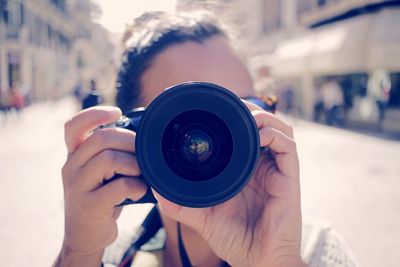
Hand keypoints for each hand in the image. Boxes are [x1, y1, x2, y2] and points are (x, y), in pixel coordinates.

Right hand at [55, 107, 146, 265]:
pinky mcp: (90, 206)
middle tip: (142, 152)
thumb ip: (109, 152)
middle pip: (100, 139)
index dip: (95, 114)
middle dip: (129, 141)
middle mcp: (71, 167)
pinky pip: (120, 186)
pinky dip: (137, 186)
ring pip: (110, 159)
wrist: (85, 235)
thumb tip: (141, 134)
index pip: (74, 126)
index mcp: (74, 155)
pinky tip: (138, 192)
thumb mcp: (99, 172)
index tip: (117, 113)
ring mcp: (78, 187)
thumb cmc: (100, 197)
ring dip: (134, 164)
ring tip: (140, 174)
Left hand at [155, 101, 303, 266]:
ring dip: (263, 117)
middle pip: (263, 125)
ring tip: (245, 115)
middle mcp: (263, 166)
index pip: (245, 135)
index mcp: (246, 171)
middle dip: (249, 110)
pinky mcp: (289, 179)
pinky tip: (258, 134)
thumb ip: (182, 202)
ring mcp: (277, 171)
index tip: (215, 108)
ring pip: (279, 129)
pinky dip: (274, 134)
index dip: (236, 117)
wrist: (258, 261)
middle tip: (229, 105)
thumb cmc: (235, 239)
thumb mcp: (203, 216)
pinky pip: (288, 147)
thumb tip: (157, 189)